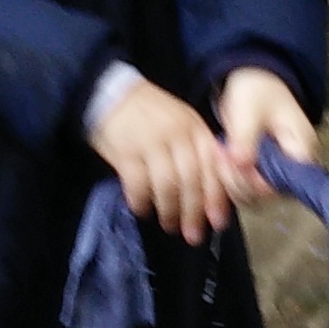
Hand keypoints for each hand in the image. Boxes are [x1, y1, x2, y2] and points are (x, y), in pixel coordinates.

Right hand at [92, 77, 235, 243]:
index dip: (216, 197)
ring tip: (169, 224)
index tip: (217, 222)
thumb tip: (211, 195)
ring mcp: (151, 142)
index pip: (212, 166)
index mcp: (195, 128)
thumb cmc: (150, 115)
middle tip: (192, 234)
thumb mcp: (181, 124)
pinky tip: (142, 209)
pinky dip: (141, 201)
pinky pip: (137, 183)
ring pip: (167, 185)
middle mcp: (176, 134)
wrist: (111, 93)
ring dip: (169, 210)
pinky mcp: (126, 151)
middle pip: (191, 180)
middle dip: (193, 211)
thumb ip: (196, 152)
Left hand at [217, 64, 317, 200]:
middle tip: (222, 154)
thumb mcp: (249, 108)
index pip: (286, 182)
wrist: (252, 84)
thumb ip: (245, 136)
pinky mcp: (260, 174)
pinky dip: (227, 177)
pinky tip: (219, 156)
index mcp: (301, 150)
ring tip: (219, 152)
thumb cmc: (257, 91)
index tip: (237, 161)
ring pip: (252, 195)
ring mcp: (276, 173)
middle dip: (239, 178)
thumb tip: (241, 164)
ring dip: (230, 179)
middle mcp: (293, 168)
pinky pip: (243, 188)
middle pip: (267, 193)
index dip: (259, 179)